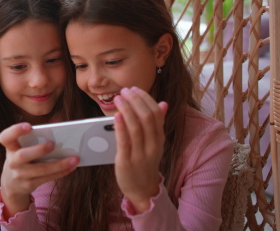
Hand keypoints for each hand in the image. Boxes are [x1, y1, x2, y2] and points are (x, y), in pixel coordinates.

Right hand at [0, 122, 78, 217]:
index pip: (5, 137)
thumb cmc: (21, 158)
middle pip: (22, 156)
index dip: (15, 131)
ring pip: (40, 170)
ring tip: (74, 159)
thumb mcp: (20, 148)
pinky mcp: (29, 184)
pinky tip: (72, 167)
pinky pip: (47, 178)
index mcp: (10, 147)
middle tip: (52, 144)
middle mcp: (12, 161)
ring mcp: (20, 175)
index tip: (28, 126)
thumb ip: (33, 140)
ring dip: (59, 164)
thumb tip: (58, 134)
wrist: (11, 183)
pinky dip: (61, 172)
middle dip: (38, 150)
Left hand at [113, 87, 167, 212]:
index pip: (155, 113)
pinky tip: (116, 116)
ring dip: (126, 109)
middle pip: (146, 117)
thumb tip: (163, 103)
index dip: (145, 98)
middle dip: (135, 101)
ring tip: (118, 98)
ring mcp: (140, 154)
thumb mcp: (156, 143)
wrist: (142, 190)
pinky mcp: (127, 162)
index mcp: (159, 138)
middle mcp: (152, 145)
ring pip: (136, 127)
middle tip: (124, 90)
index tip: (134, 89)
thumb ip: (158, 123)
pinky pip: (125, 142)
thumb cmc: (145, 163)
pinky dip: (120, 127)